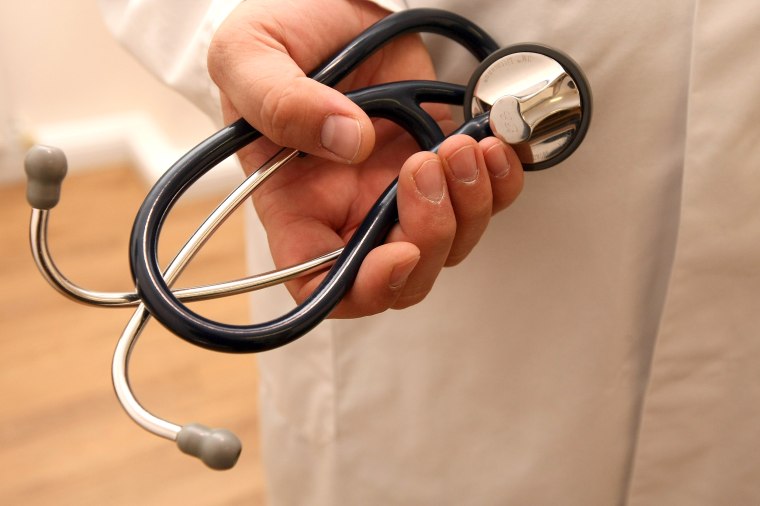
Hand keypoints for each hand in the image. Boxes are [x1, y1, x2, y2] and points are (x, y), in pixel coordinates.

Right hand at [208, 0, 523, 317]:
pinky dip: (501, 181)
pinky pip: (485, 198)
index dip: (365, 289)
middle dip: (431, 234)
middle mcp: (350, 210)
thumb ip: (281, 102)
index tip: (398, 252)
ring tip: (461, 144)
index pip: (322, 286)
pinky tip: (491, 144)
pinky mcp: (442, 162)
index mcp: (296, 206)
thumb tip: (349, 140)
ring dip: (471, 205)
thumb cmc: (279, 37)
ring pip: (452, 243)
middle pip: (403, 276)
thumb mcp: (249, 58)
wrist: (330, 6)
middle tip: (428, 166)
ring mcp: (399, 190)